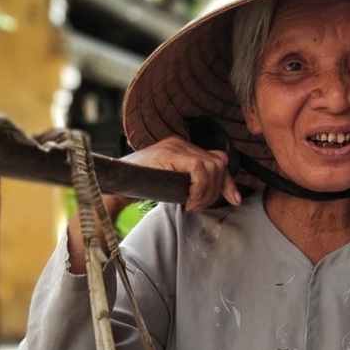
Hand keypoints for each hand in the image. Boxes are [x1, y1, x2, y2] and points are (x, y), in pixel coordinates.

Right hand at [121, 135, 241, 212]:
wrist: (115, 185)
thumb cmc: (139, 187)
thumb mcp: (172, 185)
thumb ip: (191, 184)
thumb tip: (214, 193)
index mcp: (182, 148)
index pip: (217, 159)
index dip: (228, 181)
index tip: (234, 199)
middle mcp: (181, 143)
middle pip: (219, 163)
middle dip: (217, 190)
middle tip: (199, 206)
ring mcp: (176, 146)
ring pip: (213, 166)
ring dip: (207, 192)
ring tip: (192, 204)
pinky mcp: (171, 153)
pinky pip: (200, 170)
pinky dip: (199, 189)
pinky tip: (188, 201)